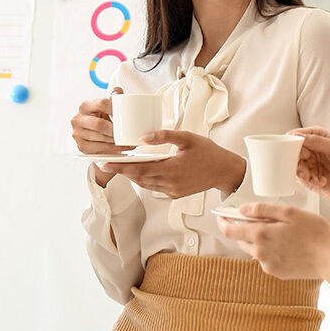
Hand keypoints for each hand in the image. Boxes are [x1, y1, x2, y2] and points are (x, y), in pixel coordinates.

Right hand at [71, 86, 133, 186]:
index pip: (102, 104)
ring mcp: (77, 133)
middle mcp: (78, 118)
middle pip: (100, 124)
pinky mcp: (81, 146)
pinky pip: (98, 149)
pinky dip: (111, 150)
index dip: (115, 109)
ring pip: (100, 138)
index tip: (126, 115)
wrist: (93, 134)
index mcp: (86, 105)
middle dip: (115, 131)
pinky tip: (120, 149)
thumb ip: (114, 97)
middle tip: (128, 134)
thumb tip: (118, 91)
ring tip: (128, 143)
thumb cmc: (102, 118)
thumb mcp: (107, 107)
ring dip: (115, 142)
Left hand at [99, 129, 245, 197]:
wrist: (224, 171)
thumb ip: (164, 136)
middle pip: (138, 178)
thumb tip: (143, 137)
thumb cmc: (208, 152)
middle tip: (105, 163)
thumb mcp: (187, 138)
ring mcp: (172, 191)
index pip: (139, 169)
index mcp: (172, 169)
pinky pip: (154, 187)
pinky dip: (144, 179)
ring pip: (145, 184)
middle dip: (121, 171)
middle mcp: (170, 183)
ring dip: (131, 175)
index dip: (120, 167)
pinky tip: (139, 171)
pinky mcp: (175, 194)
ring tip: (119, 166)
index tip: (105, 163)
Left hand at [216, 202, 329, 278]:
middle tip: (261, 220)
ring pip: (254, 250)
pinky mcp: (277, 273)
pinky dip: (271, 251)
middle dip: (245, 229)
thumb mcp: (289, 212)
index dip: (223, 222)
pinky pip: (267, 259)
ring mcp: (268, 265)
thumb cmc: (315, 232)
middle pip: (241, 240)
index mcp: (260, 235)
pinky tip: (288, 245)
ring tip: (282, 232)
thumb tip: (243, 210)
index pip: (230, 230)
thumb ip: (263, 210)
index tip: (221, 217)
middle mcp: (260, 253)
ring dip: (260, 240)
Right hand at [291, 127, 329, 217]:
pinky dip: (308, 181)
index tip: (302, 152)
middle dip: (297, 160)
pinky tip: (321, 182)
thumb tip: (299, 135)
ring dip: (302, 173)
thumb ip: (318, 141)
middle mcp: (314, 150)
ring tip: (312, 177)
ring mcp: (311, 165)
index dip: (296, 143)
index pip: (300, 135)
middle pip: (294, 151)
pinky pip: (300, 179)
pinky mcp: (310, 179)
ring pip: (295, 166)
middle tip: (305, 167)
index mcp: (320, 138)